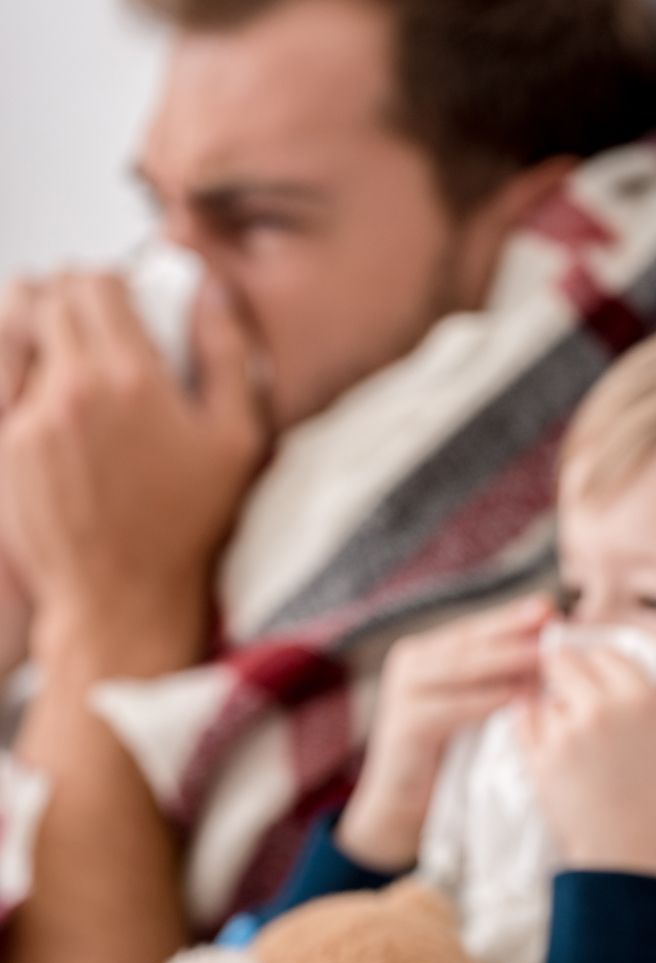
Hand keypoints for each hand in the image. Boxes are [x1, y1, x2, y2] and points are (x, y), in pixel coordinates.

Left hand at [0, 272, 267, 673]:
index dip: (116, 283)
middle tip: (108, 330)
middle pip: (51, 296)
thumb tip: (209, 291)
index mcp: (132, 378)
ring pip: (20, 334)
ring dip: (47, 334)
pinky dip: (32, 381)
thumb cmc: (190, 526)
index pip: (97, 281)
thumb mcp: (240, 440)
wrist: (124, 598)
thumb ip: (227, 354)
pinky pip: (9, 382)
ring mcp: (28, 417)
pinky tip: (66, 413)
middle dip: (77, 301)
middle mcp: (71, 388)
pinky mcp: (4, 446)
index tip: (132, 305)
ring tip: (80, 366)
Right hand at [337, 596, 551, 868]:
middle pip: (470, 641)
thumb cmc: (452, 753)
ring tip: (543, 656)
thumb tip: (552, 647)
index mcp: (429, 653)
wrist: (406, 806)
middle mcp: (412, 664)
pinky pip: (450, 709)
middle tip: (550, 624)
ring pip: (461, 668)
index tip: (551, 608)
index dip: (512, 617)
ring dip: (505, 661)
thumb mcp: (478, 706)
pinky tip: (516, 699)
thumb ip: (501, 677)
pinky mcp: (403, 727)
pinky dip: (484, 702)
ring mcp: (403, 693)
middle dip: (512, 632)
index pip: (477, 627)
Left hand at [520, 642, 655, 879]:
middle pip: (565, 662)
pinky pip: (522, 721)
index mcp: (644, 697)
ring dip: (549, 710)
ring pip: (543, 697)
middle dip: (562, 675)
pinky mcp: (540, 757)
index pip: (607, 652)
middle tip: (566, 696)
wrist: (640, 858)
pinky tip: (548, 749)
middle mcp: (604, 704)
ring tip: (571, 746)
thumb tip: (603, 679)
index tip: (591, 675)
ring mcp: (568, 729)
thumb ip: (636, 704)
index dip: (596, 664)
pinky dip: (529, 728)